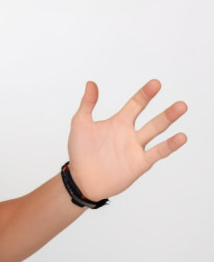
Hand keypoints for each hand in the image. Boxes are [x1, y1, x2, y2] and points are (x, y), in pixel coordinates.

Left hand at [67, 80, 186, 200]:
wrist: (81, 178)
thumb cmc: (80, 151)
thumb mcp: (80, 123)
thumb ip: (87, 104)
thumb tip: (91, 83)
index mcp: (118, 122)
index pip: (135, 104)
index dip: (145, 94)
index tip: (156, 84)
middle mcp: (130, 134)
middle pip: (152, 120)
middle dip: (166, 112)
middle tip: (180, 104)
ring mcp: (136, 148)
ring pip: (156, 133)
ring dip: (169, 122)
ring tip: (181, 111)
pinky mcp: (139, 163)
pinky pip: (157, 153)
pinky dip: (169, 145)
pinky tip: (181, 137)